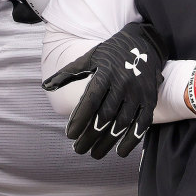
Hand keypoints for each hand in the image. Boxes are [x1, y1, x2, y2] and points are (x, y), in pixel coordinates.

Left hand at [42, 22, 165, 158]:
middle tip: (78, 149)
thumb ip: (68, 73)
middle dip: (90, 136)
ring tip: (95, 154)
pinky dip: (132, 139)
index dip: (79, 120)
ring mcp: (138, 92)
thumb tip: (46, 86)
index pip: (90, 101)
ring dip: (107, 142)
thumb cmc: (111, 52)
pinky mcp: (150, 99)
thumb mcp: (89, 58)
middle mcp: (123, 83)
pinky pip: (142, 123)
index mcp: (106, 73)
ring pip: (122, 123)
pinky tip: (120, 151)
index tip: (70, 135)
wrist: (144, 42)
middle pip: (104, 116)